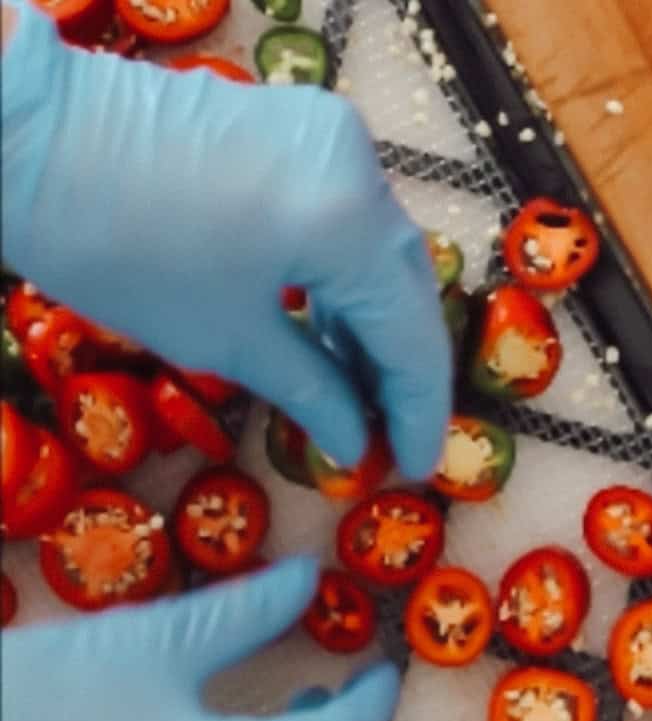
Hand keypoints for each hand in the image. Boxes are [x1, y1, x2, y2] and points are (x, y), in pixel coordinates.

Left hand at [0, 2, 450, 477]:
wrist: (31, 141)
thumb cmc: (121, 250)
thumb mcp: (227, 339)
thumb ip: (313, 393)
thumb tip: (355, 446)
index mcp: (348, 221)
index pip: (410, 334)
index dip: (420, 411)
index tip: (417, 466)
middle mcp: (360, 167)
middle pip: (406, 288)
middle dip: (401, 370)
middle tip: (393, 438)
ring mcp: (332, 139)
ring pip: (380, 252)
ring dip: (373, 327)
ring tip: (361, 399)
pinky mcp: (300, 130)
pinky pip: (347, 218)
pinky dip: (343, 280)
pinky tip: (331, 336)